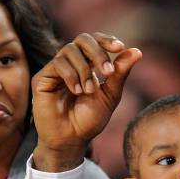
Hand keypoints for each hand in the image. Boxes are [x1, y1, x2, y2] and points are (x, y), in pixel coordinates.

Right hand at [31, 32, 141, 170]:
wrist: (71, 140)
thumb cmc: (89, 120)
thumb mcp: (110, 95)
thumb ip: (120, 73)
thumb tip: (137, 51)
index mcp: (88, 64)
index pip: (95, 41)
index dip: (106, 40)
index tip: (119, 47)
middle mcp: (71, 63)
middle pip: (82, 39)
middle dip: (98, 52)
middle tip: (108, 72)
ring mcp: (56, 69)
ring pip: (70, 50)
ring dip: (85, 69)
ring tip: (90, 90)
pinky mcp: (42, 78)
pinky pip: (57, 64)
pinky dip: (71, 75)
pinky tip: (77, 91)